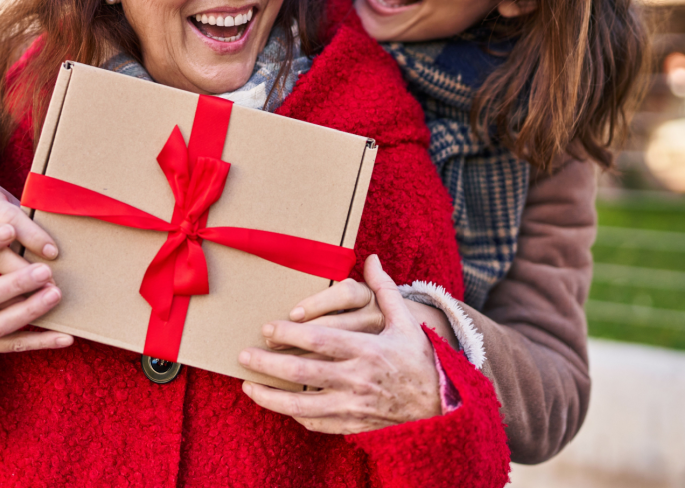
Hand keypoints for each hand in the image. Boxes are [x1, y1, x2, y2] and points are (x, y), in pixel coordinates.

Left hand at [238, 255, 442, 433]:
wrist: (441, 405)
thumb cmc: (420, 359)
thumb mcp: (406, 323)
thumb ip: (385, 291)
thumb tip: (372, 258)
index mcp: (368, 350)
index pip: (321, 339)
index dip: (291, 333)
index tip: (268, 327)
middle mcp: (357, 379)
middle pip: (302, 371)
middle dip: (268, 363)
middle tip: (244, 354)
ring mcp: (353, 406)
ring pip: (301, 403)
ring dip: (270, 396)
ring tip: (247, 385)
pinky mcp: (352, 425)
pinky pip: (315, 422)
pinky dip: (293, 413)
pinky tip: (279, 404)